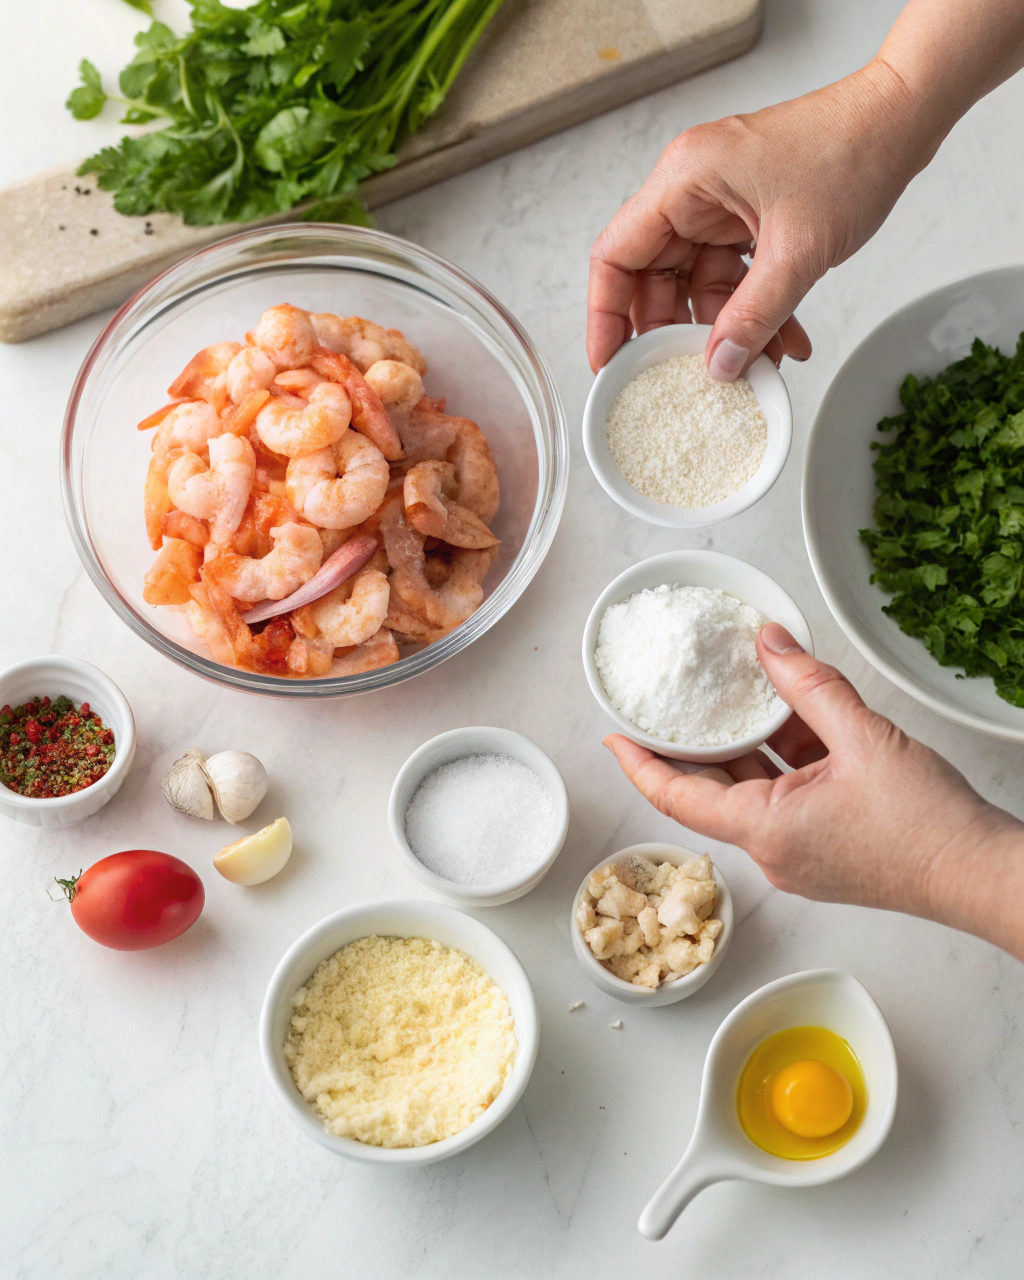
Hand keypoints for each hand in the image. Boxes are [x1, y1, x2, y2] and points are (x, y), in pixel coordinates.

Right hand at [586, 60, 930, 377]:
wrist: (902, 119)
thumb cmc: (851, 150)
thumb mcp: (798, 250)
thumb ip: (754, 315)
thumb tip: (718, 365)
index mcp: (683, 181)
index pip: (616, 256)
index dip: (605, 315)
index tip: (610, 363)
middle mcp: (691, 192)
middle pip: (653, 278)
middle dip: (674, 333)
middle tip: (685, 377)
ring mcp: (719, 206)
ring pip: (697, 286)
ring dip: (726, 329)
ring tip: (755, 365)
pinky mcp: (746, 219)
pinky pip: (734, 279)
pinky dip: (754, 312)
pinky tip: (783, 342)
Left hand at [604, 624, 1023, 959]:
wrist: (980, 874)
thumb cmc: (927, 826)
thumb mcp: (862, 737)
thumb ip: (809, 685)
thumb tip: (770, 642)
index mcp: (765, 831)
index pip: (676, 797)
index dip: (638, 764)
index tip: (611, 735)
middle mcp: (772, 850)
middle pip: (710, 791)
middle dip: (691, 745)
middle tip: (667, 706)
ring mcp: (797, 853)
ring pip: (753, 790)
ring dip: (745, 745)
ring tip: (732, 696)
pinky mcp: (823, 849)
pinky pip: (785, 798)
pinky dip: (782, 760)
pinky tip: (791, 718)